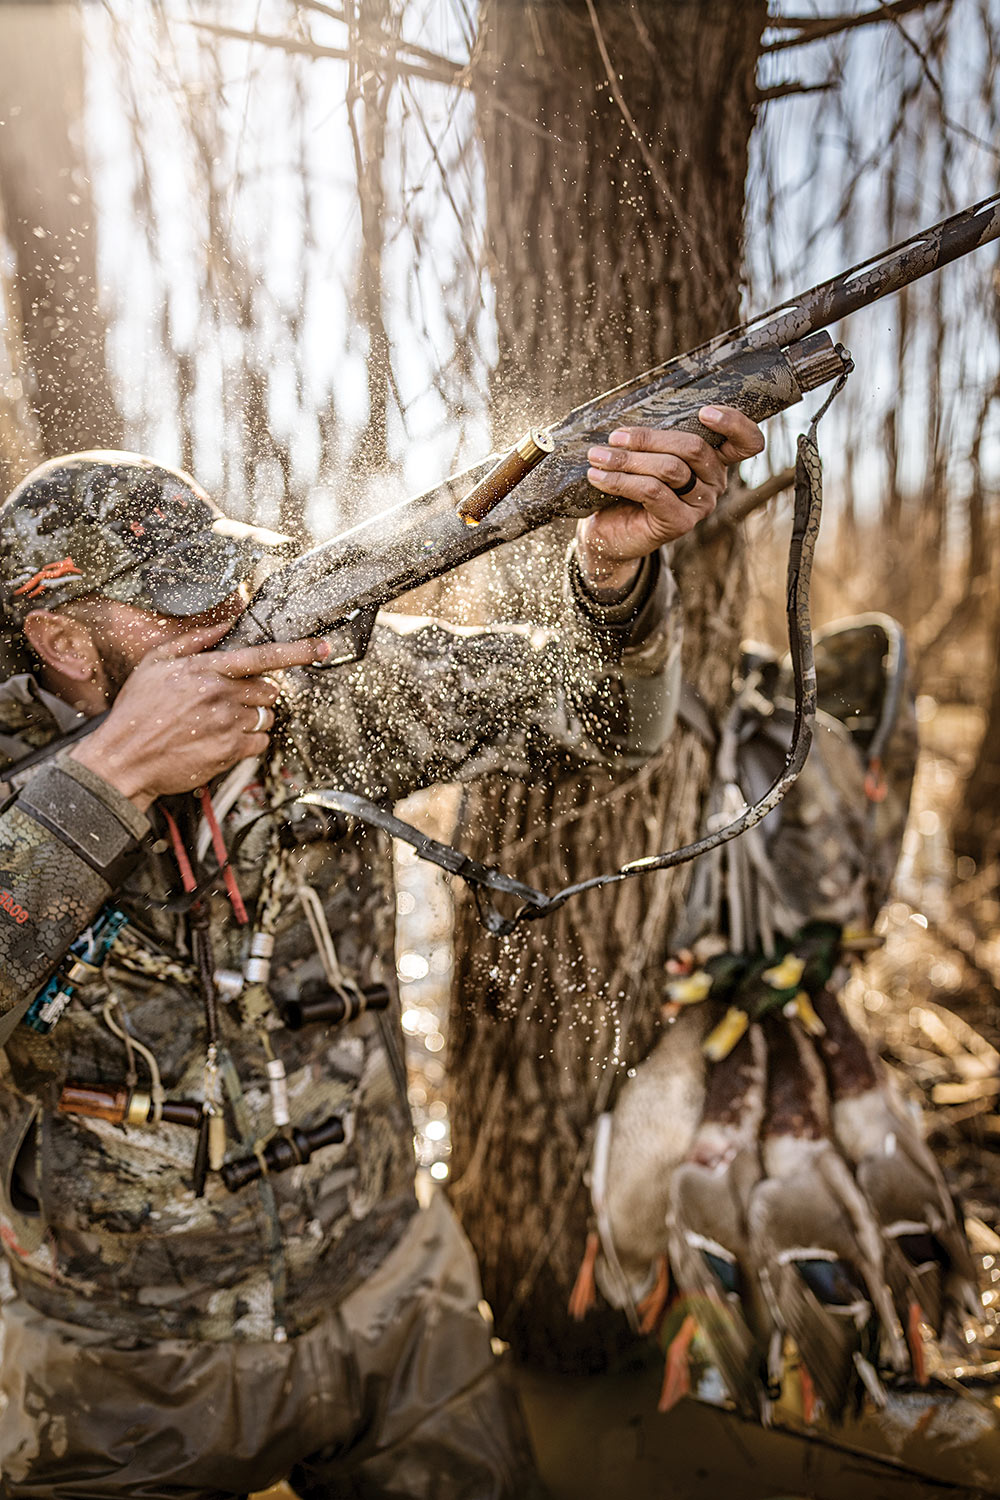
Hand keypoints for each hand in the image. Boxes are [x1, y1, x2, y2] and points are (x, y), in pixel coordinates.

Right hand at [69, 621, 329, 810]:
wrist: (124, 759)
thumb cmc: (136, 711)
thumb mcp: (154, 663)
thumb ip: (193, 640)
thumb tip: (224, 624)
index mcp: (206, 669)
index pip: (263, 655)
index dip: (298, 651)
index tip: (322, 647)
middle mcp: (221, 694)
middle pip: (268, 690)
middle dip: (254, 695)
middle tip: (226, 702)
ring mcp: (228, 724)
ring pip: (265, 716)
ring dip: (250, 718)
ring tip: (217, 723)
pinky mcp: (230, 751)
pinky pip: (260, 741)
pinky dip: (248, 741)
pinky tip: (222, 740)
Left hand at [575, 405, 764, 591]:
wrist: (611, 533)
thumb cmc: (628, 487)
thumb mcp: (645, 455)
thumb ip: (654, 437)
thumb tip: (632, 417)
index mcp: (714, 459)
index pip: (746, 442)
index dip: (734, 423)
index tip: (704, 412)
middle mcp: (715, 482)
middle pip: (693, 447)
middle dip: (648, 439)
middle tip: (615, 438)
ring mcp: (701, 505)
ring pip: (670, 468)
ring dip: (628, 459)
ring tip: (597, 456)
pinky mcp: (680, 522)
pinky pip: (652, 491)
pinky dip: (621, 480)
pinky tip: (598, 477)